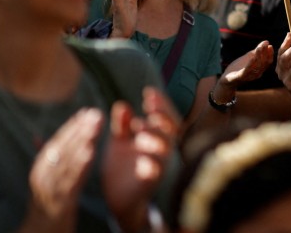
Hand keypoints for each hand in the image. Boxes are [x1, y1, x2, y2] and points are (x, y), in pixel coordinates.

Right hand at [21, 108, 102, 231]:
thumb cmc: (46, 208)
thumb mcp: (44, 183)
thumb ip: (46, 160)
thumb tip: (37, 136)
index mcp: (40, 170)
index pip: (56, 143)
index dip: (71, 126)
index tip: (86, 111)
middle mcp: (42, 177)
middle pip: (62, 148)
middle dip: (79, 129)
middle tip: (95, 113)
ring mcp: (49, 190)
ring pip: (66, 161)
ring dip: (82, 141)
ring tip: (96, 126)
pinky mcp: (60, 203)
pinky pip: (71, 181)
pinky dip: (80, 165)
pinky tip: (91, 152)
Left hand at [102, 87, 178, 232]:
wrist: (119, 198)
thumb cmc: (123, 167)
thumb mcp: (120, 142)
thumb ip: (122, 125)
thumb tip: (122, 105)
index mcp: (155, 136)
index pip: (164, 115)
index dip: (160, 103)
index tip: (148, 92)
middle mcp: (161, 149)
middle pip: (171, 128)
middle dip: (162, 115)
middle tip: (150, 105)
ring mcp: (159, 165)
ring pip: (165, 148)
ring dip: (156, 136)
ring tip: (140, 128)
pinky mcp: (150, 182)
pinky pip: (155, 172)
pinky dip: (151, 164)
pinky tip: (142, 158)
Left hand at [212, 40, 273, 103]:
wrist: (227, 79)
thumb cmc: (240, 67)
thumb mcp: (249, 57)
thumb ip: (257, 51)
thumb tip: (267, 42)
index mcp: (259, 69)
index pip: (268, 62)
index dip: (270, 54)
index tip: (270, 46)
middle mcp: (257, 74)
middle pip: (263, 63)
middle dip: (265, 53)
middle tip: (265, 45)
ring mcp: (249, 76)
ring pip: (257, 67)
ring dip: (258, 56)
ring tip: (259, 48)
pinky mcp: (241, 77)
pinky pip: (247, 71)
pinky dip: (250, 64)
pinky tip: (252, 57)